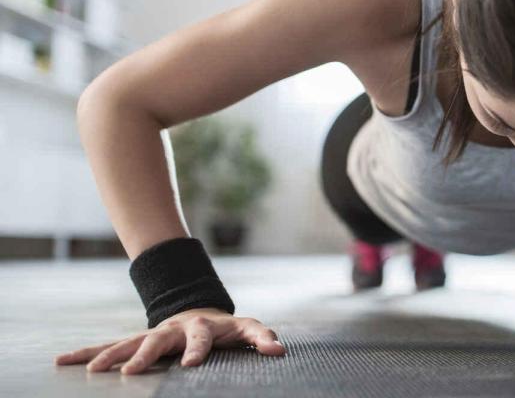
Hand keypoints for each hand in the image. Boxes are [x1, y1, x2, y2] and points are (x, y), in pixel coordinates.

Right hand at [54, 307, 285, 374]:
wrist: (200, 313)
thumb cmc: (227, 329)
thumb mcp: (248, 330)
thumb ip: (263, 338)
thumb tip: (279, 351)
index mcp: (202, 327)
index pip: (202, 337)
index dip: (198, 349)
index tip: (192, 365)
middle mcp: (173, 329)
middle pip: (158, 340)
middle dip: (145, 355)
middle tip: (132, 372)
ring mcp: (152, 334)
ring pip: (129, 343)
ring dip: (110, 356)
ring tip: (93, 371)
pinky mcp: (136, 342)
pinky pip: (109, 347)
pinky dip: (87, 353)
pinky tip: (63, 361)